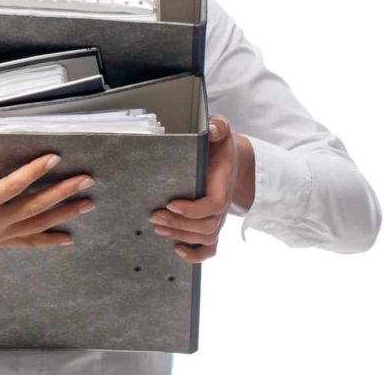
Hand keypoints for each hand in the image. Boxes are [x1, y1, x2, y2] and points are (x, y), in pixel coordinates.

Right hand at [0, 136, 95, 277]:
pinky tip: (68, 238)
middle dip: (62, 192)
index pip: (12, 186)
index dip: (33, 171)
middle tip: (86, 179)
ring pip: (37, 224)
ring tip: (87, 204)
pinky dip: (49, 240)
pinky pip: (28, 242)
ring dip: (64, 214)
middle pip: (34, 207)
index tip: (53, 157)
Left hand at [148, 115, 248, 262]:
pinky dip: (196, 255)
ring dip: (181, 236)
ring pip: (206, 238)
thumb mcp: (221, 133)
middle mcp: (222, 205)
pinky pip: (210, 249)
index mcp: (223, 183)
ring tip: (158, 227)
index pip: (215, 204)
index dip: (194, 209)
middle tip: (154, 216)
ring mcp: (217, 217)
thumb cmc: (220, 147)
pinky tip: (177, 249)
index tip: (171, 203)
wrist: (230, 161)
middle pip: (207, 226)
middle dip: (180, 224)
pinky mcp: (210, 224)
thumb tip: (212, 128)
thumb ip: (218, 127)